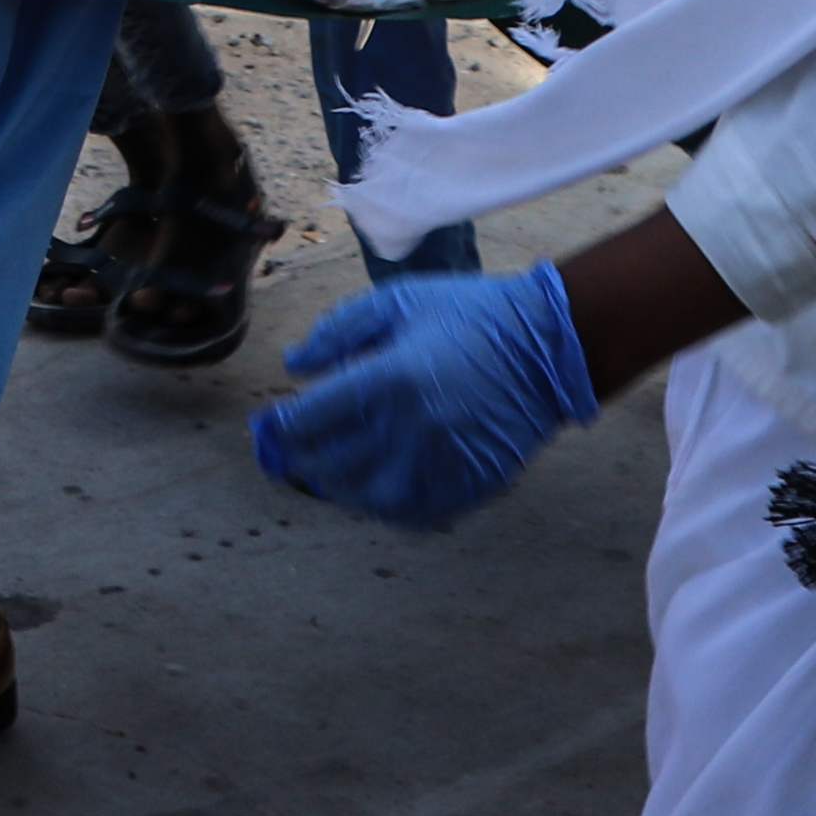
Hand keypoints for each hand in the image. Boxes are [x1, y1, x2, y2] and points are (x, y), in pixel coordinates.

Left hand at [251, 262, 597, 524]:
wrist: (547, 344)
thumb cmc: (468, 315)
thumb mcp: (395, 303)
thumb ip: (338, 332)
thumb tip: (293, 366)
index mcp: (392, 378)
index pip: (314, 418)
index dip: (281, 427)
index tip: (267, 427)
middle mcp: (414, 427)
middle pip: (334, 463)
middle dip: (300, 461)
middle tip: (284, 456)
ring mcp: (445, 462)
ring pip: (371, 498)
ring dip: (341, 490)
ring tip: (327, 475)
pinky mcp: (472, 484)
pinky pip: (416, 512)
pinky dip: (387, 506)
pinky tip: (373, 489)